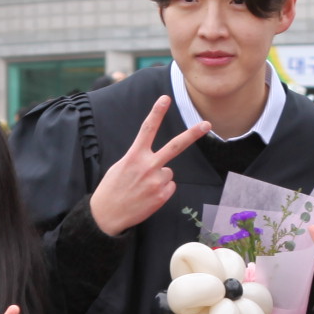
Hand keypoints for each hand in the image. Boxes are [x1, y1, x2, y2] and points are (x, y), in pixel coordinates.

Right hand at [86, 97, 209, 236]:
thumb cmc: (112, 188)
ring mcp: (156, 182)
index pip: (147, 129)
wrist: (107, 215)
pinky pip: (170, 186)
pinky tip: (147, 196)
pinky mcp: (162, 196)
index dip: (157, 113)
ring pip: (169, 172)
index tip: (165, 98)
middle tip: (206, 123)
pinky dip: (161, 190)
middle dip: (192, 134)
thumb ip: (138, 158)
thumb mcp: (120, 166)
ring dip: (159, 178)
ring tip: (143, 187)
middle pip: (174, 146)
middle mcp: (147, 166)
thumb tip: (156, 161)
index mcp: (134, 156)